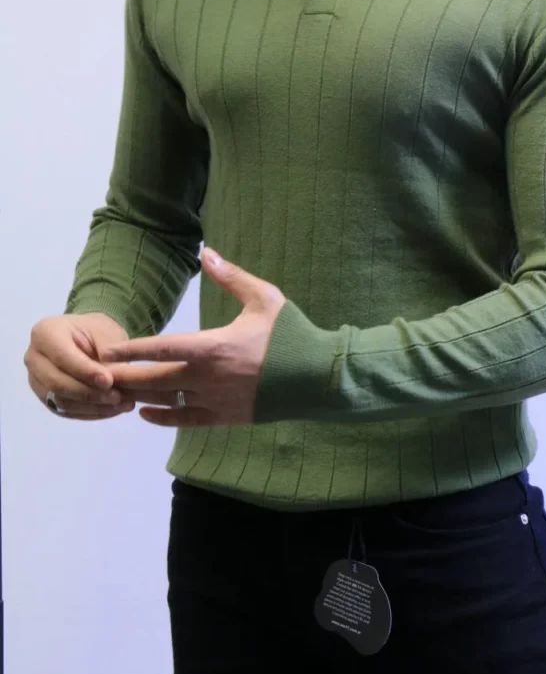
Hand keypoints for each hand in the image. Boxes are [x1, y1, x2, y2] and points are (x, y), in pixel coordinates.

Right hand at [24, 313, 136, 420]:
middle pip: (56, 383)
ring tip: (121, 405)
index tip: (109, 381)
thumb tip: (109, 370)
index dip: (85, 371)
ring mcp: (37, 380)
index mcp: (45, 333)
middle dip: (88, 393)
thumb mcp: (107, 331)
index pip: (62, 356)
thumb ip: (108, 348)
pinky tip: (113, 410)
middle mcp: (34, 358)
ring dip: (92, 407)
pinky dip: (91, 413)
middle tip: (118, 396)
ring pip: (60, 401)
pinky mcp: (46, 398)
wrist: (89, 340)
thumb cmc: (97, 332)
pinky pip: (65, 412)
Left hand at [101, 248, 285, 427]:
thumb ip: (231, 278)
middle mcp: (209, 376)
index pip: (161, 347)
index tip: (108, 349)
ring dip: (138, 396)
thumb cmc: (293, 335)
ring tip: (114, 392)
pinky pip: (185, 421)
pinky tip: (145, 413)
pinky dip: (162, 418)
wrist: (319, 377)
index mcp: (214, 346)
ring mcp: (216, 400)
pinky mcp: (226, 417)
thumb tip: (207, 253)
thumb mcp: (265, 298)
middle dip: (124, 377)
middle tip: (98, 374)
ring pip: (165, 401)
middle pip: (154, 379)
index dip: (131, 349)